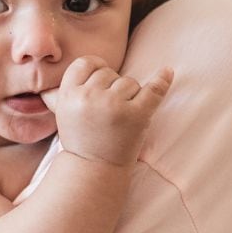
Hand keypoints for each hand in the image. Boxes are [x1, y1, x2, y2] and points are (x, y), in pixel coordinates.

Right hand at [40, 57, 173, 165]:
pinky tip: (167, 72)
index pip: (86, 63)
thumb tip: (71, 75)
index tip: (101, 80)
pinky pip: (153, 90)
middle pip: (109, 73)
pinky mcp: (136, 116)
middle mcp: (88, 97)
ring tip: (120, 117)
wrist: (93, 169)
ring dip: (130, 96)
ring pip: (129, 82)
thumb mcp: (64, 113)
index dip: (96, 69)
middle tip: (108, 112)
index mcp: (68, 94)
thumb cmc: (81, 138)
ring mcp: (113, 106)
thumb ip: (67, 91)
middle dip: (112, 88)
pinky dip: (162, 81)